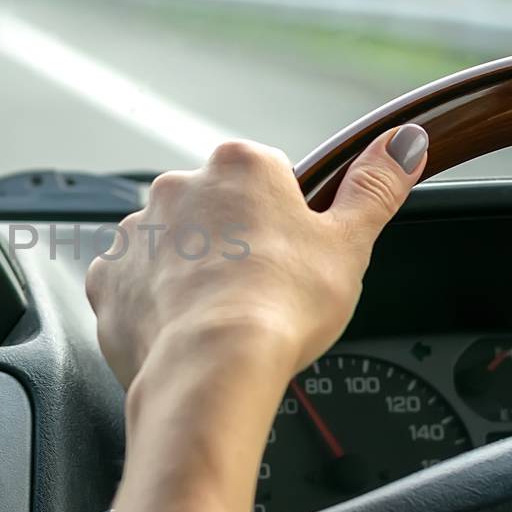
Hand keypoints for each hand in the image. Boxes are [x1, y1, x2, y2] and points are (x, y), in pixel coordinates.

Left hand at [85, 126, 427, 426]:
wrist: (212, 368)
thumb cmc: (282, 305)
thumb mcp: (349, 243)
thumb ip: (375, 187)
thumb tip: (404, 143)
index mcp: (239, 165)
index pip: (267, 177)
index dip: (283, 220)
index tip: (291, 256)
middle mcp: (178, 187)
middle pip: (215, 210)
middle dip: (233, 244)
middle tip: (260, 290)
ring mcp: (136, 234)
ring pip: (172, 247)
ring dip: (191, 272)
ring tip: (222, 316)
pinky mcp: (108, 281)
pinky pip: (134, 286)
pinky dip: (154, 305)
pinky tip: (183, 330)